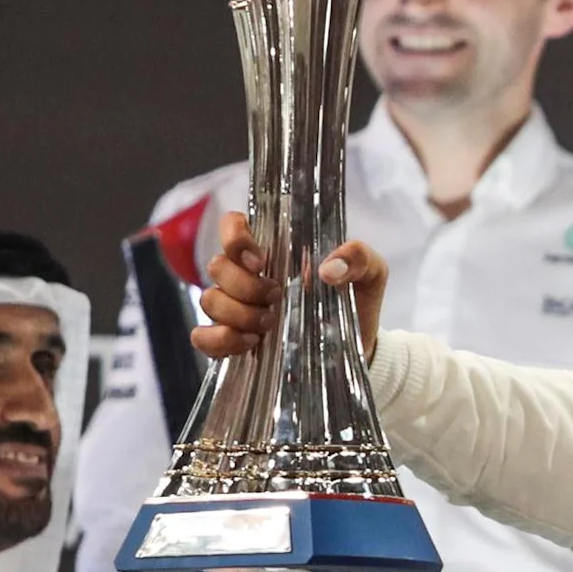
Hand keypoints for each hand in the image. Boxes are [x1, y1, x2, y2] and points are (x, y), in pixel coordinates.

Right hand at [190, 209, 390, 361]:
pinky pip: (202, 337)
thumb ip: (359, 257)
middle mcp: (247, 276)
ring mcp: (236, 308)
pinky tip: (250, 343)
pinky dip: (220, 340)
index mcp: (273, 250)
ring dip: (238, 313)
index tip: (260, 261)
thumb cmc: (357, 300)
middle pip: (217, 266)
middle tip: (277, 297)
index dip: (235, 237)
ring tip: (271, 323)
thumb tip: (329, 268)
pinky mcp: (232, 341)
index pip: (232, 225)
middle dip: (245, 285)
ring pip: (209, 300)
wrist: (360, 345)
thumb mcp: (370, 272)